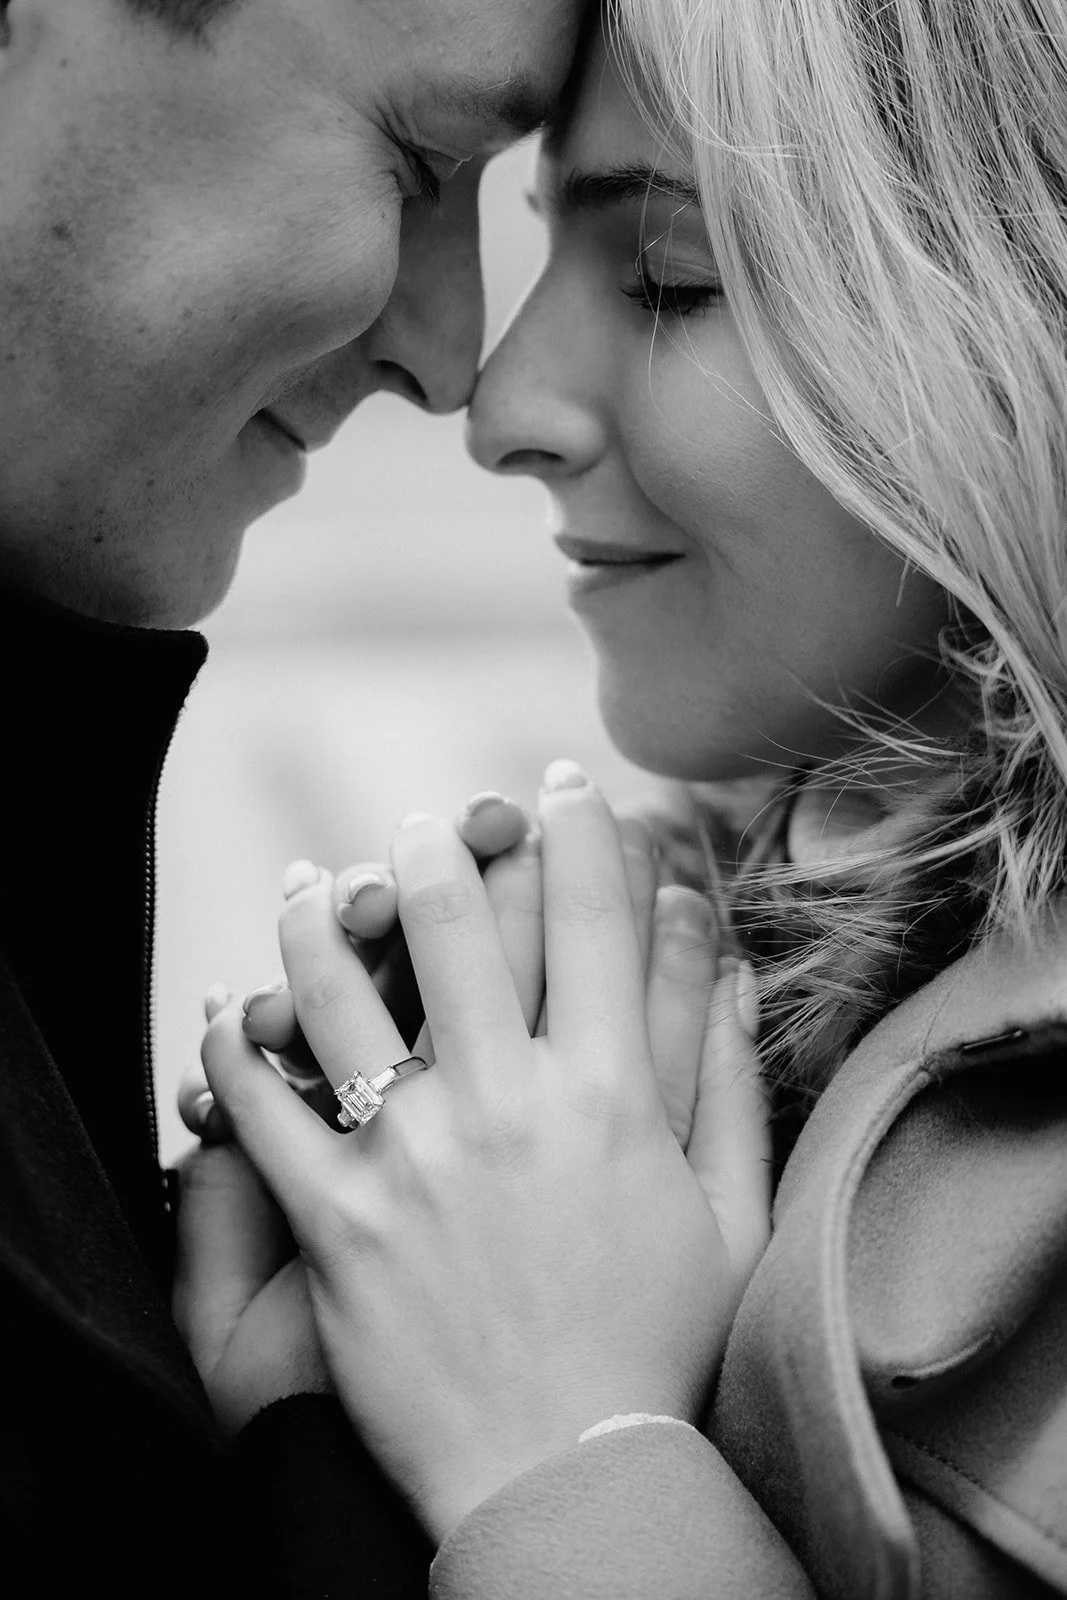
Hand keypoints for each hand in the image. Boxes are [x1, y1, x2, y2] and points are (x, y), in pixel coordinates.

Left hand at [202, 761, 769, 1537]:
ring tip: (315, 880)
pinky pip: (260, 1110)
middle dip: (440, 846)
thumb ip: (729, 1082)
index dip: (581, 832)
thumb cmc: (657, 1346)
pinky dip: (235, 1049)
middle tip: (429, 820)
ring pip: (338, 990)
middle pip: (456, 922)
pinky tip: (232, 1009)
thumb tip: (732, 964)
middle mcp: (502, 1103)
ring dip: (320, 917)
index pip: (592, 920)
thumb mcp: (729, 1214)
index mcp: (605, 1095)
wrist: (565, 1476)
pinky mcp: (336, 1220)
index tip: (564, 785)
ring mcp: (409, 1158)